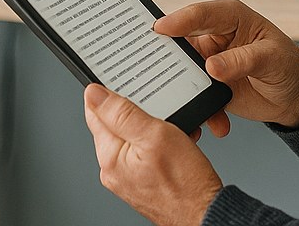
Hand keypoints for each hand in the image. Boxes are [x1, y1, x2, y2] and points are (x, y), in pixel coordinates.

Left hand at [83, 84, 221, 225]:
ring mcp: (127, 177)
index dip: (109, 94)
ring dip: (151, 128)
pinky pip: (143, 152)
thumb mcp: (155, 135)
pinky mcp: (141, 180)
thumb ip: (122, 113)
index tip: (127, 85)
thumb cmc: (185, 182)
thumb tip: (93, 94)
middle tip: (160, 113)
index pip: (95, 112)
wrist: (205, 213)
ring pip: (132, 137)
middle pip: (114, 124)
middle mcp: (113, 169)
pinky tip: (175, 146)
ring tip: (173, 133)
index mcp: (109, 157)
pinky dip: (158, 143)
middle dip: (138, 112)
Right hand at [157, 0, 298, 128]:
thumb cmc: (290, 66)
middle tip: (155, 71)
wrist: (298, 98)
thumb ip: (242, 60)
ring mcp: (209, 63)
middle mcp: (215, 38)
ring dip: (181, 90)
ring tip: (183, 104)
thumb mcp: (271, 58)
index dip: (178, 20)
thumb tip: (212, 66)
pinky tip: (211, 122)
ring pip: (182, 72)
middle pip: (181, 43)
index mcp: (230, 18)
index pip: (200, 14)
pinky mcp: (210, 87)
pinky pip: (195, 97)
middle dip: (168, 58)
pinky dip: (199, 112)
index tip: (159, 30)